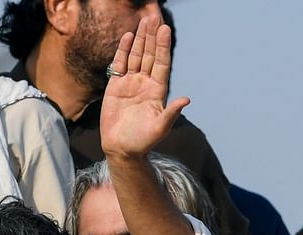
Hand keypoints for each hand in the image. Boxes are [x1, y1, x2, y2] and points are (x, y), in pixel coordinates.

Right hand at [100, 15, 189, 159]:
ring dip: (140, 39)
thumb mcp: (161, 128)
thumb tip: (186, 100)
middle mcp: (146, 84)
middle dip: (152, 37)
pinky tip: (127, 37)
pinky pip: (120, 64)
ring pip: (136, 56)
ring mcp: (130, 84)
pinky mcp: (116, 86)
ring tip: (144, 21)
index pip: (161, 64)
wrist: (122, 148)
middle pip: (149, 55)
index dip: (163, 47)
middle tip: (154, 17)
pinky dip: (123, 50)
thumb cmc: (143, 141)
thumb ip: (172, 112)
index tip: (166, 30)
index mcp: (158, 91)